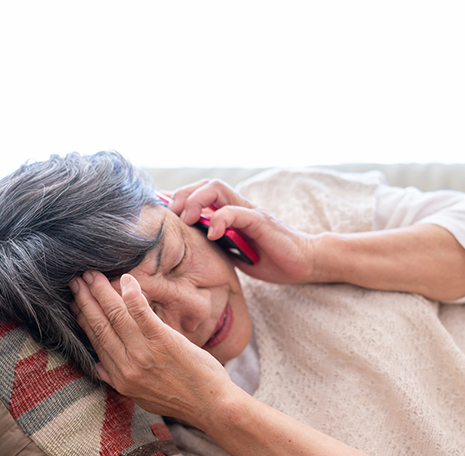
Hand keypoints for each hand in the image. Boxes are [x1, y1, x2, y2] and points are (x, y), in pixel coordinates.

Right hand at [70, 271, 232, 427]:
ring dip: (102, 292)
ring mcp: (145, 353)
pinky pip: (143, 314)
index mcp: (120, 379)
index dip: (84, 319)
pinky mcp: (165, 342)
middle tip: (75, 280)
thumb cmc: (180, 400)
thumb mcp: (141, 398)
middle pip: (100, 326)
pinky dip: (132, 296)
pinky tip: (126, 280)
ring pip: (116, 317)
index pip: (96, 342)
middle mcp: (128, 366)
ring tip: (91, 274)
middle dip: (85, 301)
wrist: (211, 405)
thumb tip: (98, 368)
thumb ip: (118, 381)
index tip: (75, 303)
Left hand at [169, 179, 319, 284]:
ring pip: (218, 188)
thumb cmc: (271, 258)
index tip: (159, 210)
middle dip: (182, 194)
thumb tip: (187, 249)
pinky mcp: (261, 221)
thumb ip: (216, 245)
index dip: (178, 198)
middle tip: (171, 215)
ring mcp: (250, 211)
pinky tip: (214, 234)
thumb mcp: (235, 253)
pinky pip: (237, 211)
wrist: (304, 263)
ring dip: (196, 200)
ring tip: (187, 219)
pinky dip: (221, 219)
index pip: (200, 194)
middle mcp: (238, 206)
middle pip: (205, 184)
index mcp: (231, 213)